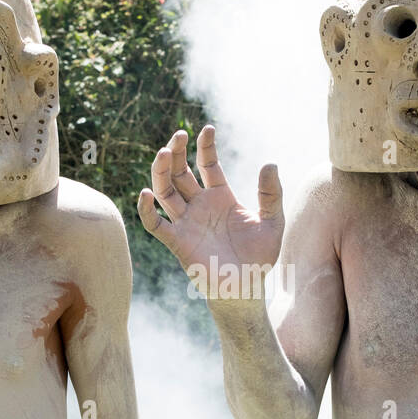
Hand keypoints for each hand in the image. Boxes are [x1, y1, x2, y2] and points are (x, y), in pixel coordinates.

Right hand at [137, 126, 282, 298]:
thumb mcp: (272, 222)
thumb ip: (271, 194)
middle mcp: (200, 206)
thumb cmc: (260, 257)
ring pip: (165, 192)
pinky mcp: (177, 242)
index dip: (205, 147)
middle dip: (177, 153)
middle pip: (180, 173)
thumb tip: (270, 163)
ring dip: (161, 172)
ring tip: (163, 154)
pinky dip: (146, 210)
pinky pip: (155, 224)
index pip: (207, 165)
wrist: (246, 290)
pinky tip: (145, 193)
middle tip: (178, 136)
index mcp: (221, 197)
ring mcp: (186, 223)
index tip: (206, 129)